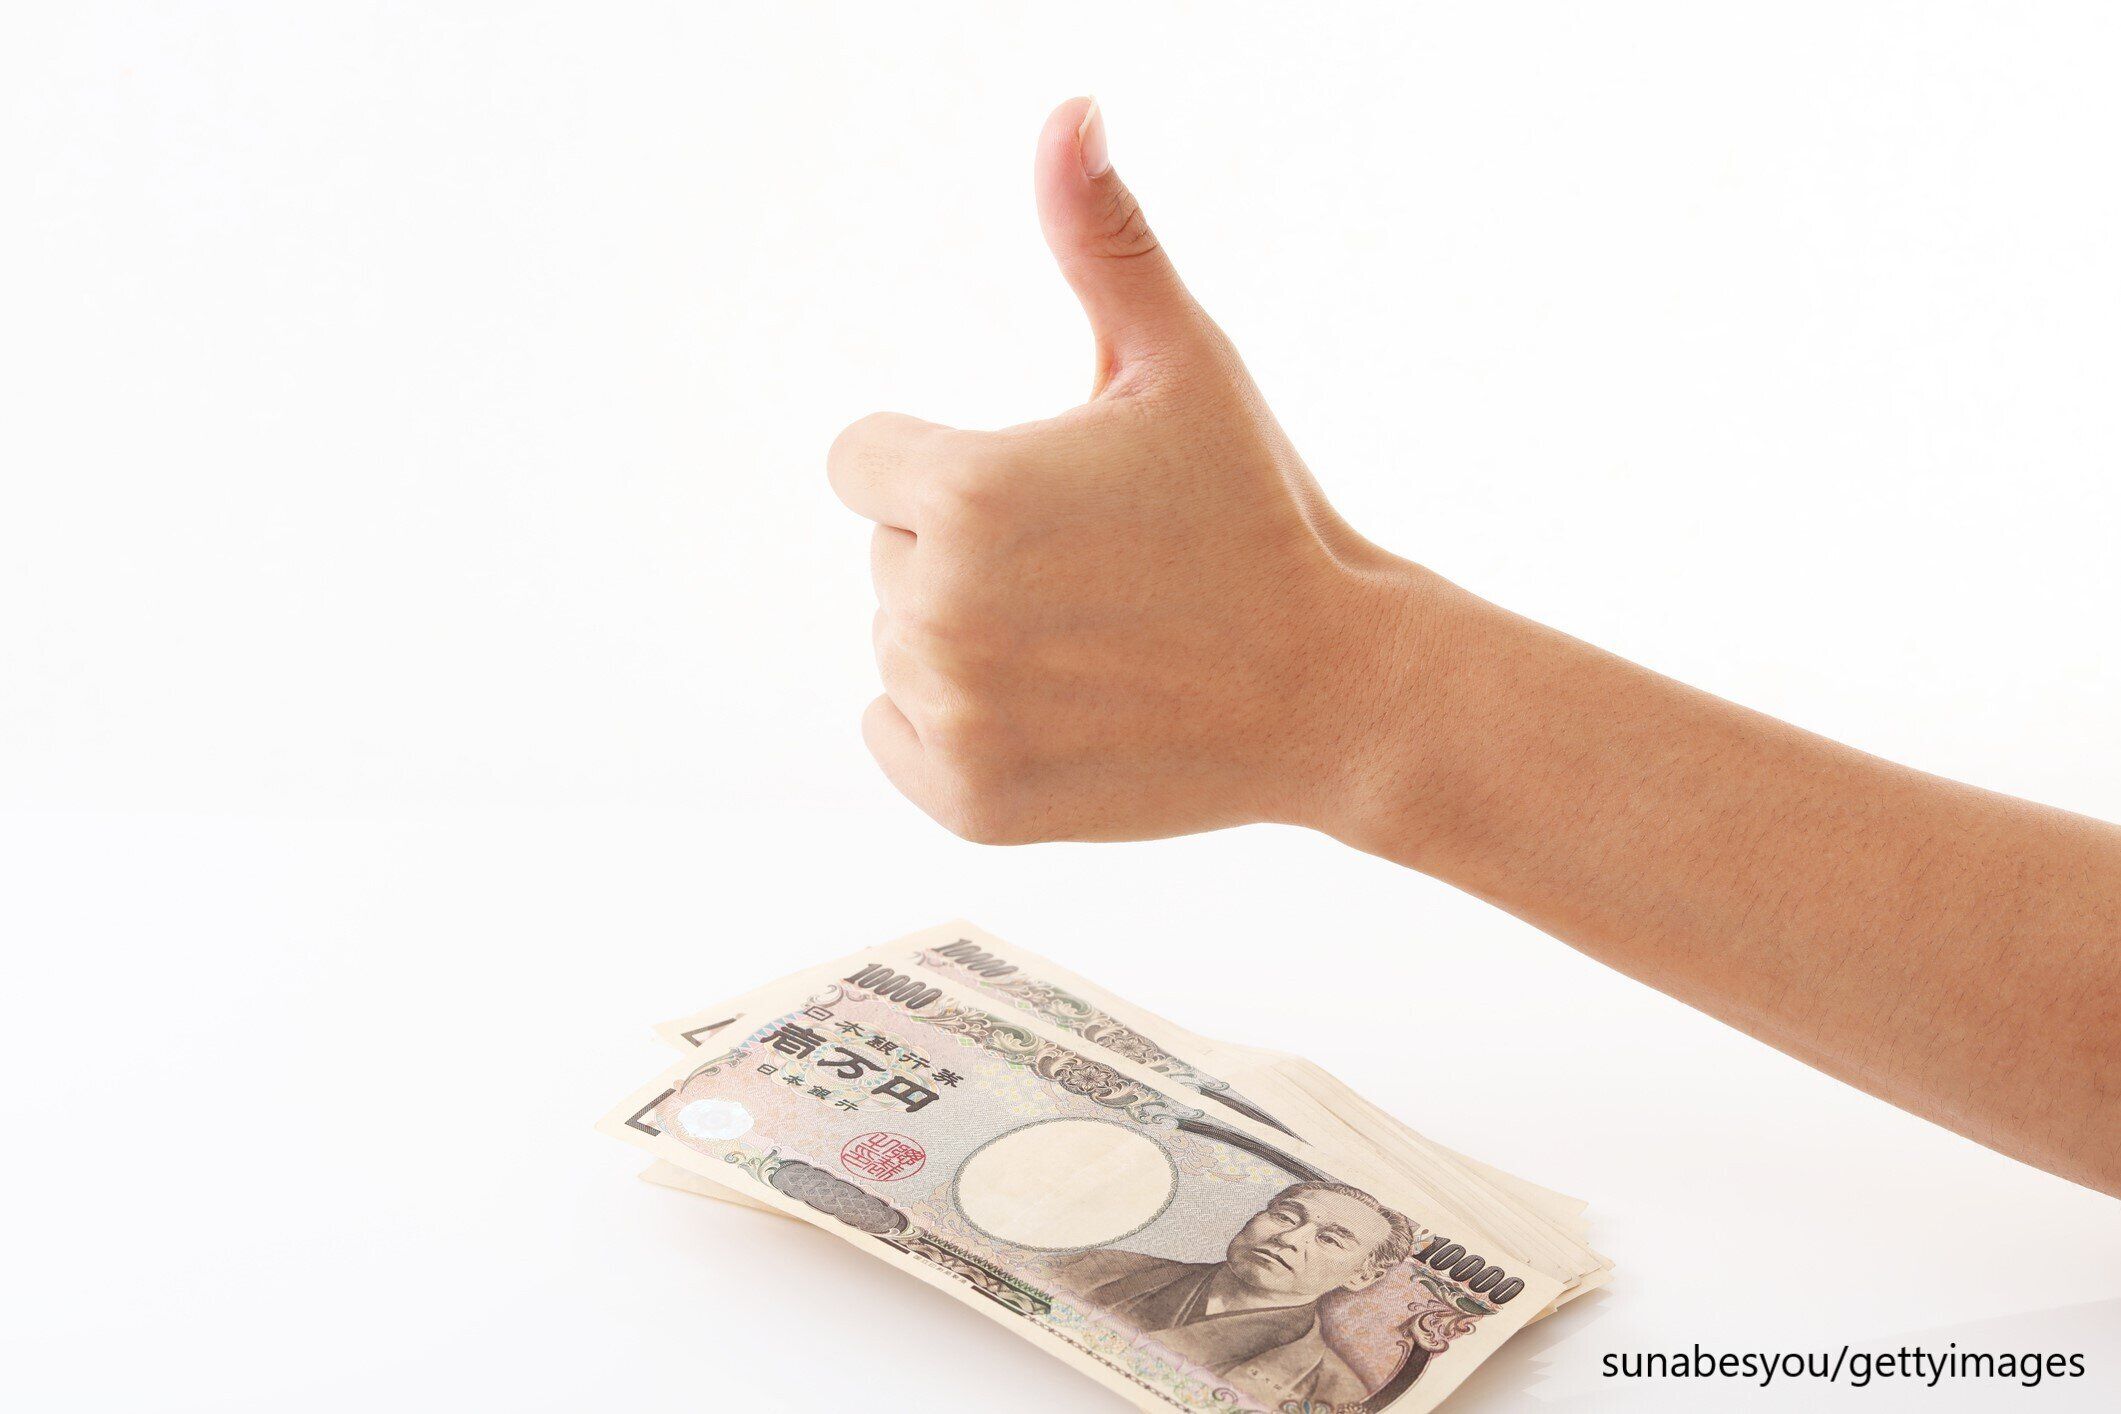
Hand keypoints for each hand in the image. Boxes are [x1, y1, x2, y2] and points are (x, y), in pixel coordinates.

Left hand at [829, 98, 1416, 842]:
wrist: (1336, 689)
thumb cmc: (1255, 513)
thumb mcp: (1181, 363)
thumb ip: (1102, 239)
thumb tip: (1067, 109)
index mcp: (962, 490)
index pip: (860, 461)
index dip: (947, 466)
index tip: (1042, 496)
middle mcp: (935, 607)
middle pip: (884, 556)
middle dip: (963, 554)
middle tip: (1089, 577)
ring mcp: (951, 715)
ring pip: (896, 646)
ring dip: (966, 640)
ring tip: (1087, 644)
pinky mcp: (968, 802)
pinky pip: (893, 737)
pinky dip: (955, 728)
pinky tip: (1054, 710)